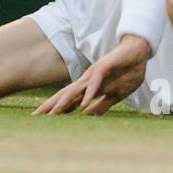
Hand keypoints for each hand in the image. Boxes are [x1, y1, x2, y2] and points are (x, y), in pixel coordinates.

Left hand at [33, 35, 150, 116]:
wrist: (138, 52)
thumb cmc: (126, 73)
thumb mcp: (114, 96)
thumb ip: (100, 105)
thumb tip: (86, 115)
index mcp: (88, 87)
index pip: (67, 100)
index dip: (54, 109)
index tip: (39, 119)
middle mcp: (86, 80)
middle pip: (65, 94)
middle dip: (50, 105)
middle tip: (34, 116)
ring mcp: (94, 74)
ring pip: (75, 90)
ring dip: (64, 101)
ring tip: (53, 114)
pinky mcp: (104, 68)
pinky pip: (95, 84)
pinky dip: (89, 95)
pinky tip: (82, 106)